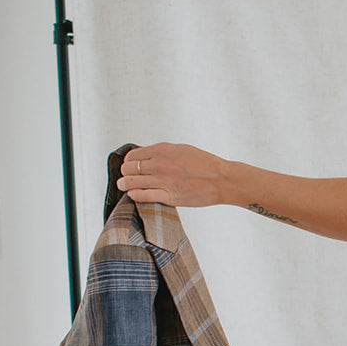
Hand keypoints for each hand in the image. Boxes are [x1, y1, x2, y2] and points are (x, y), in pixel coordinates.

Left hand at [116, 144, 230, 207]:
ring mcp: (163, 181)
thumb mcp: (183, 149)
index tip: (130, 165)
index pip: (133, 155)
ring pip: (132, 182)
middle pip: (129, 168)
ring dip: (125, 184)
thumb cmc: (206, 164)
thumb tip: (149, 156)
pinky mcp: (169, 196)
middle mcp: (160, 164)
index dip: (129, 161)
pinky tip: (133, 194)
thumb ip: (164, 152)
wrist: (222, 180)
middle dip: (126, 172)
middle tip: (126, 176)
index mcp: (163, 150)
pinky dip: (135, 195)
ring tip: (124, 186)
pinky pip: (143, 195)